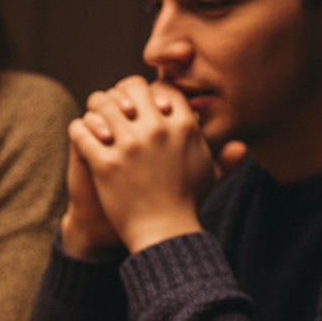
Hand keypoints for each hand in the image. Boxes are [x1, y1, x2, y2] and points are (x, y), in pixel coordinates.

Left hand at [69, 76, 213, 252]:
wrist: (164, 233)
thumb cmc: (187, 204)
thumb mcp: (210, 175)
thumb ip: (224, 156)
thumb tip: (241, 146)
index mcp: (183, 125)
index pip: (161, 87)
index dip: (147, 92)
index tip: (138, 105)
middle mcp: (157, 130)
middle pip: (130, 88)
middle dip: (119, 95)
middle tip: (111, 108)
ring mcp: (129, 146)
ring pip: (102, 104)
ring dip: (96, 110)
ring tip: (95, 121)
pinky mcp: (105, 164)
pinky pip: (82, 131)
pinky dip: (79, 130)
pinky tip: (82, 137)